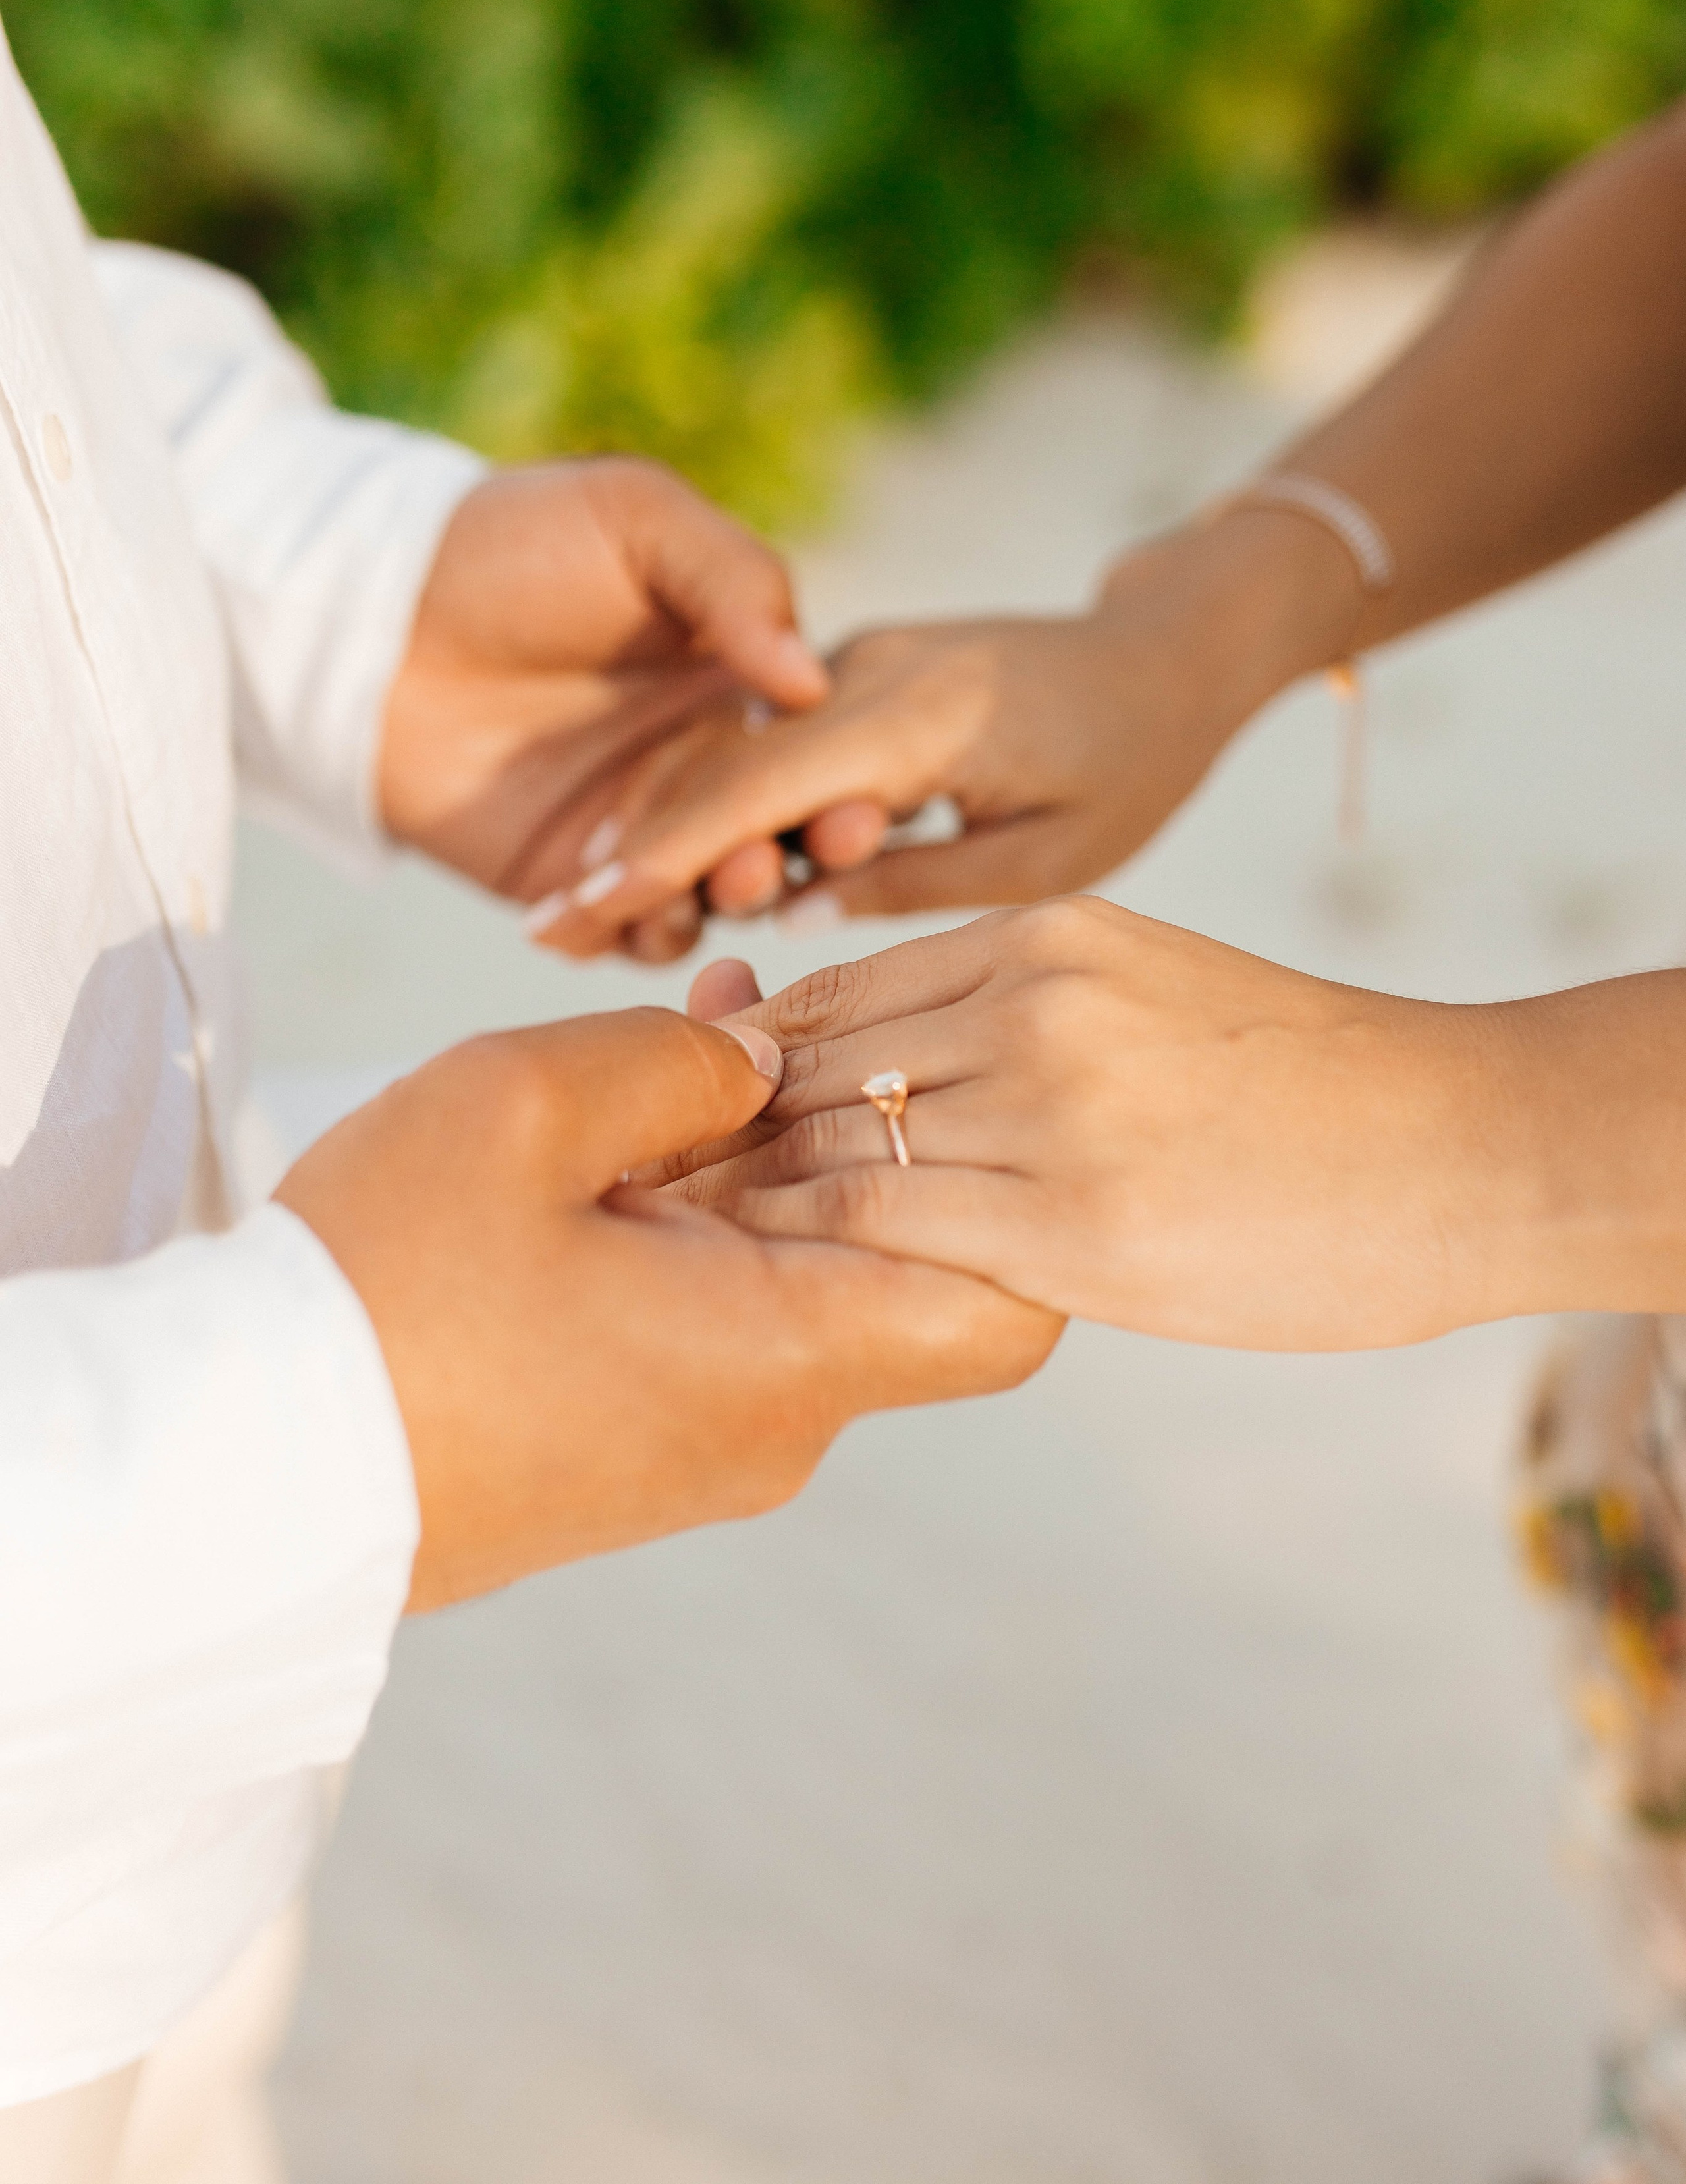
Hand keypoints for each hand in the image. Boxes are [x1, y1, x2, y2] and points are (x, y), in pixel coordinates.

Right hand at [275, 1004, 1061, 1608]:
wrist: (238, 1467)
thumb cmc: (379, 1284)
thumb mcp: (522, 1105)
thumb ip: (675, 1058)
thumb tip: (762, 1058)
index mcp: (786, 1355)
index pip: (1012, 1303)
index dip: (1010, 1183)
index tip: (933, 1077)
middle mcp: (774, 1427)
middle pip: (896, 1270)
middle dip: (850, 1130)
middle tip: (764, 1016)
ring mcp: (700, 1448)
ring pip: (795, 1285)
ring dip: (757, 1165)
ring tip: (680, 1042)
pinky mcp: (630, 1449)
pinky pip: (715, 1323)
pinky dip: (695, 1225)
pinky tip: (620, 1135)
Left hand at [378, 456, 842, 964]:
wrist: (368, 611)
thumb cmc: (508, 542)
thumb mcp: (637, 518)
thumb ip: (734, 583)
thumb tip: (812, 681)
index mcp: (733, 680)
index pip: (813, 750)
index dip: (843, 783)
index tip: (859, 808)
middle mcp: (698, 763)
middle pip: (773, 832)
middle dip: (788, 855)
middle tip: (770, 860)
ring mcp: (634, 829)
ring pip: (710, 895)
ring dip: (721, 902)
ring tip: (709, 890)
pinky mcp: (568, 884)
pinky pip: (626, 932)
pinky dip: (640, 936)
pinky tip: (628, 917)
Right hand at [537, 507, 1360, 960]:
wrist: (1165, 654)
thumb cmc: (1131, 764)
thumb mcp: (1046, 858)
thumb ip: (917, 884)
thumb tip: (797, 917)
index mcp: (922, 714)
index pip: (763, 787)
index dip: (666, 854)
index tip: (584, 912)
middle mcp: (872, 672)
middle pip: (724, 766)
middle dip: (632, 848)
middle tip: (547, 930)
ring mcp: (859, 663)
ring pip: (736, 751)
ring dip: (662, 826)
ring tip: (582, 910)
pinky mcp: (858, 674)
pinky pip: (769, 742)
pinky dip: (716, 800)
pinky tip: (663, 864)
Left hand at [663, 900, 1673, 1353]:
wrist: (1456, 1142)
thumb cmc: (1308, 1083)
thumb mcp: (1149, 990)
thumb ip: (1025, 1011)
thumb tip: (910, 1067)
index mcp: (1042, 935)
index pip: (836, 993)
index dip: (742, 1059)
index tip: (682, 1115)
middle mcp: (1028, 1002)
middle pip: (811, 1063)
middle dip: (711, 1129)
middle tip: (622, 1185)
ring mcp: (1048, 1106)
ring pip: (830, 1144)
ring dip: (736, 1197)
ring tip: (654, 1243)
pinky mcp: (1073, 1220)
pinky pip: (887, 1228)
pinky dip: (803, 1252)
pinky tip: (748, 1285)